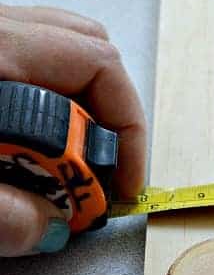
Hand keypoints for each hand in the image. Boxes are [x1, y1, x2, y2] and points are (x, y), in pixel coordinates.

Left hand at [0, 4, 146, 255]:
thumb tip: (45, 228)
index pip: (97, 65)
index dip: (127, 128)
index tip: (123, 185)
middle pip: (88, 46)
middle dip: (109, 114)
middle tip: (101, 173)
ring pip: (59, 47)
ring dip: (78, 105)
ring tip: (67, 159)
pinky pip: (27, 60)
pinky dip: (42, 99)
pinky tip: (26, 141)